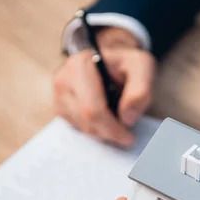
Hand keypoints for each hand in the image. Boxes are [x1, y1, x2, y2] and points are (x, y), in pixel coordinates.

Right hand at [54, 27, 155, 146]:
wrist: (112, 62)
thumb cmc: (126, 64)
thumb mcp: (141, 68)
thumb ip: (140, 91)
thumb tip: (127, 118)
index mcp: (80, 66)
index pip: (92, 109)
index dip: (112, 128)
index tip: (128, 137)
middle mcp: (63, 80)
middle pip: (85, 121)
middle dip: (109, 132)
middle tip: (126, 134)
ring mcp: (58, 95)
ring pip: (81, 128)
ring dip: (103, 131)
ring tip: (117, 119)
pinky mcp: (59, 108)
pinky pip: (77, 129)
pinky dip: (95, 130)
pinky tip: (106, 120)